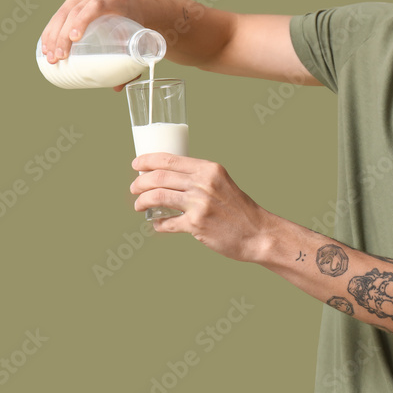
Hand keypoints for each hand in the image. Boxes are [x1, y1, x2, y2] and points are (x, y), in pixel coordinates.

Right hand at [40, 0, 144, 65]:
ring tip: (49, 55)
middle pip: (76, 11)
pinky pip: (60, 11)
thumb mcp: (139, 37)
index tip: (74, 39)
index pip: (96, 6)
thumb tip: (116, 87)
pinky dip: (51, 28)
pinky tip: (46, 43)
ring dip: (53, 34)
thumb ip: (132, 61)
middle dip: (63, 36)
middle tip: (58, 58)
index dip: (83, 20)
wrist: (137, 3)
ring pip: (64, 11)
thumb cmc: (137, 23)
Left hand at [129, 153, 272, 262]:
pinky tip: (157, 224)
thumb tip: (169, 178)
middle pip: (159, 177)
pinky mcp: (196, 225)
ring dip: (142, 201)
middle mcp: (203, 183)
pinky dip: (158, 224)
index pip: (169, 159)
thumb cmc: (239, 209)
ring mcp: (199, 204)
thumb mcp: (222, 183)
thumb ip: (199, 178)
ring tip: (138, 205)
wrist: (257, 233)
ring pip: (157, 197)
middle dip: (139, 182)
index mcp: (209, 169)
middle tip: (134, 188)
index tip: (136, 164)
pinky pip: (166, 223)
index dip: (147, 160)